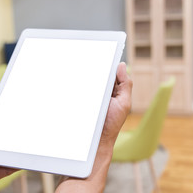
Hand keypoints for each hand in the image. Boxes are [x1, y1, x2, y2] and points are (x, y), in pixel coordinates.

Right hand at [53, 62, 131, 192]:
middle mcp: (98, 91)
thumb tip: (121, 65)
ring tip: (74, 63)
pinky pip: (74, 90)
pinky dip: (71, 84)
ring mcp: (87, 97)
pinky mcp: (77, 101)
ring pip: (83, 80)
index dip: (103, 61)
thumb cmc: (111, 124)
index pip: (107, 71)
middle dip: (90, 65)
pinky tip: (67, 78)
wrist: (95, 142)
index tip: (98, 50)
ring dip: (79, 74)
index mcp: (110, 90)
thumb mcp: (124, 103)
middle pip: (94, 74)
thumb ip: (125, 85)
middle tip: (83, 55)